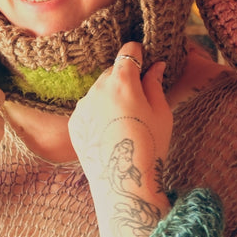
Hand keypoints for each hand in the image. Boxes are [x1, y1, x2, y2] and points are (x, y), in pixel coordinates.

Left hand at [68, 42, 171, 236]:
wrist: (124, 185)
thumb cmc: (150, 147)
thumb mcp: (162, 113)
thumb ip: (155, 84)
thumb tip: (156, 65)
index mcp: (123, 81)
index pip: (128, 51)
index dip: (138, 53)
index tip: (144, 58)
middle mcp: (98, 88)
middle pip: (113, 71)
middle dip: (126, 78)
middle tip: (139, 99)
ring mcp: (83, 105)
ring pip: (99, 89)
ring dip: (111, 95)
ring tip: (125, 121)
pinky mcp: (75, 122)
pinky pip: (88, 107)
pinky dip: (98, 112)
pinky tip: (111, 131)